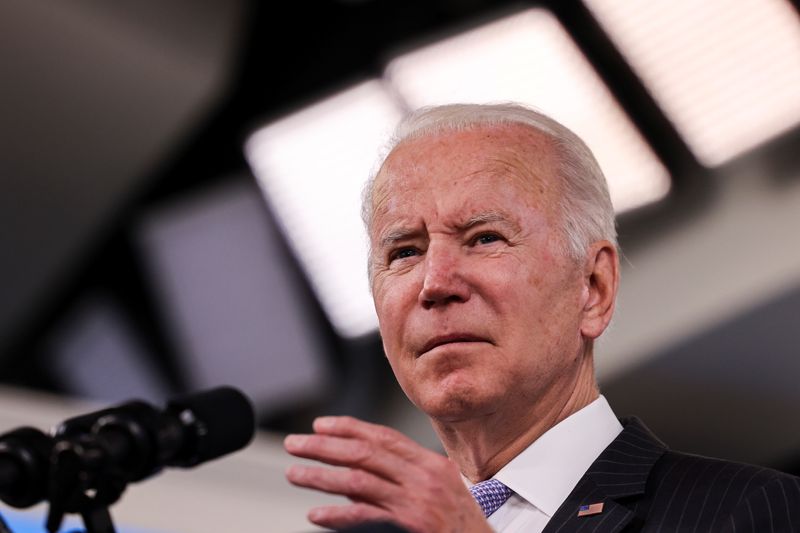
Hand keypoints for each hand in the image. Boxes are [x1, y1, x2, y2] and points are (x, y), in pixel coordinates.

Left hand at [284, 416, 491, 532]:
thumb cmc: (462, 527)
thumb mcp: (439, 492)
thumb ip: (399, 480)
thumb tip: (352, 481)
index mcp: (431, 463)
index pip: (383, 436)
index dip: (348, 428)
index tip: (320, 425)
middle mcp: (424, 478)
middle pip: (364, 453)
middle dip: (324, 446)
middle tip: (294, 444)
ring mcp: (417, 503)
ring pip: (358, 481)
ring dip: (321, 476)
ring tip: (295, 474)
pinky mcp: (411, 527)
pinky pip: (366, 517)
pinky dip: (337, 516)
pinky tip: (316, 515)